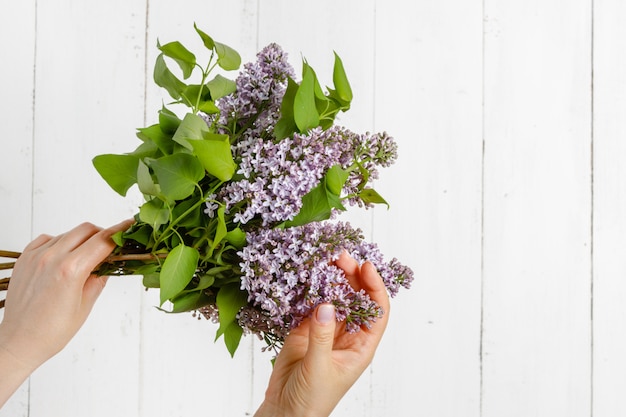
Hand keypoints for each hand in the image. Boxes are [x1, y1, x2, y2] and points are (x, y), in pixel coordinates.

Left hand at [0, 220, 131, 407]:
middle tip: (109, 248)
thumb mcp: (85, 306)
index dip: (120, 232)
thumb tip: (107, 265)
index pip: (102, 241)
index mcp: (71, 270)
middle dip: (102, 235)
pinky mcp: (24, 259)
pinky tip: (63, 258)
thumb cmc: (51, 332)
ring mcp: (35, 257)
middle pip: (86, 230)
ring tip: (85, 259)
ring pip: (67, 234)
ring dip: (81, 240)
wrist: (19, 342)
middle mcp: (52, 258)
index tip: (130, 226)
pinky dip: (59, 243)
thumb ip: (98, 279)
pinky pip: (47, 239)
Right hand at [255, 252, 390, 416]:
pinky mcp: (304, 329)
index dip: (375, 287)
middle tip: (339, 256)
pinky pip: (310, 303)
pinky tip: (306, 275)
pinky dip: (309, 289)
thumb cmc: (311, 400)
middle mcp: (346, 335)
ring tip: (324, 259)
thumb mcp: (320, 368)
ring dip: (330, 278)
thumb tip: (326, 304)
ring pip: (333, 297)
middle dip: (351, 276)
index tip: (366, 266)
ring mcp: (325, 330)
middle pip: (355, 298)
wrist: (284, 412)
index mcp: (361, 347)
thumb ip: (322, 336)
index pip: (376, 311)